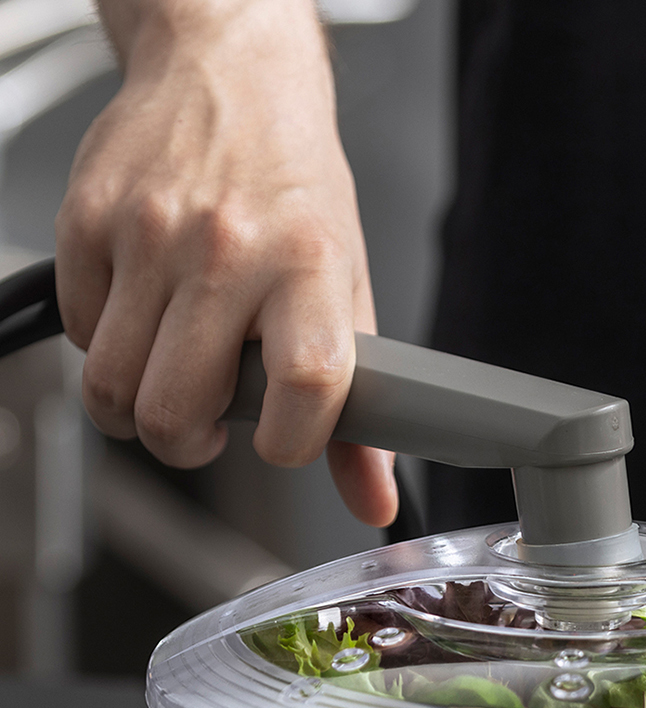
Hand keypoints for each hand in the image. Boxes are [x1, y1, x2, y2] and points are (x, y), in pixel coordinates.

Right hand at [56, 0, 395, 526]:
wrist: (231, 78)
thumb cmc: (296, 191)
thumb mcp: (350, 291)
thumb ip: (361, 407)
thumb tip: (373, 500)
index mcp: (308, 269)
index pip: (303, 389)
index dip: (289, 444)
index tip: (283, 440)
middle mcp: (226, 249)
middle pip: (174, 411)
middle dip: (189, 446)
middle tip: (209, 426)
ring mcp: (148, 234)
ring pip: (113, 387)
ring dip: (138, 410)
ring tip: (175, 380)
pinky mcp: (86, 220)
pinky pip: (79, 332)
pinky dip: (107, 347)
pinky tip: (147, 319)